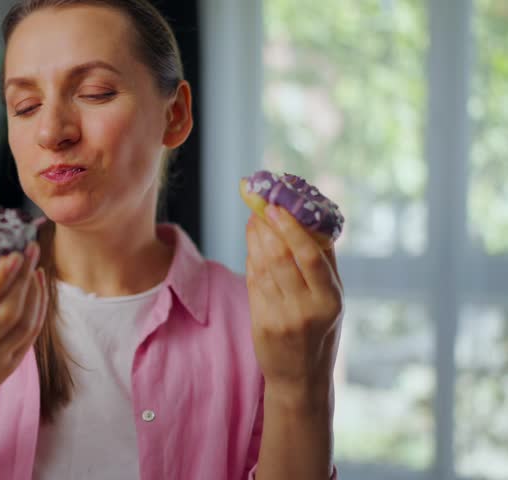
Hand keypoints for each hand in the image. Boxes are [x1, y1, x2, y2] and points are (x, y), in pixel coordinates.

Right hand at [0, 224, 46, 417]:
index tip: (12, 255)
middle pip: (8, 312)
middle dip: (22, 278)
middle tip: (30, 247)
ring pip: (25, 323)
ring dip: (33, 290)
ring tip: (34, 261)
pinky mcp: (12, 363)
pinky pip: (31, 333)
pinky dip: (39, 306)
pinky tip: (38, 283)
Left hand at [245, 205, 343, 401]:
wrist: (301, 377)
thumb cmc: (320, 330)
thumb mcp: (334, 300)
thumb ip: (325, 262)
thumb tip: (314, 217)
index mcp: (330, 299)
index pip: (310, 257)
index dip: (290, 229)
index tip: (275, 206)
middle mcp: (307, 309)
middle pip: (281, 258)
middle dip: (266, 228)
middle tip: (259, 206)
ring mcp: (282, 317)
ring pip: (262, 268)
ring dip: (255, 239)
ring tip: (254, 221)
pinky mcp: (262, 324)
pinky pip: (253, 283)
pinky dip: (251, 259)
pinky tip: (252, 245)